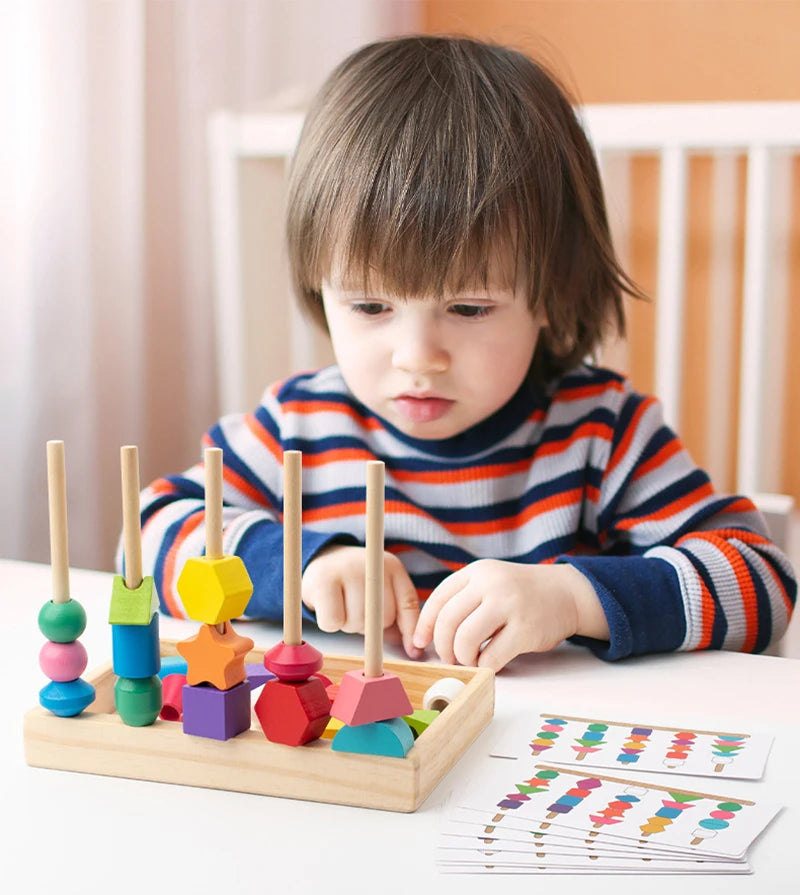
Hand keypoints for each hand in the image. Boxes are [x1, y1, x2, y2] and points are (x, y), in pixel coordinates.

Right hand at [302, 545, 422, 658]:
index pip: (408, 603)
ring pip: (357, 621)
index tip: (413, 651)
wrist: (323, 559)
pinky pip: (333, 622)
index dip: (410, 631)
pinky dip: (330, 624)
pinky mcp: (322, 581)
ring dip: (349, 625)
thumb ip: (399, 615)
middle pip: (382, 618)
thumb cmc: (356, 583)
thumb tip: (413, 650)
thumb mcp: (383, 590)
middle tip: (358, 612)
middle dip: (371, 626)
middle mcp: (371, 564)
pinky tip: (328, 608)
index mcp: (391, 566)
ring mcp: (347, 570)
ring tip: (343, 607)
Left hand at [412, 559, 607, 670]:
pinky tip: (490, 662)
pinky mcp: (526, 630)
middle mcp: (491, 584)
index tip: (420, 643)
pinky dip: (485, 665)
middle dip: (443, 646)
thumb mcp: (489, 581)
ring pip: (466, 639)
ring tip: (470, 660)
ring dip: (463, 657)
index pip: (438, 599)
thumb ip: (463, 598)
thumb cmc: (519, 593)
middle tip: (449, 657)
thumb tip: (428, 632)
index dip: (425, 625)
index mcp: (477, 572)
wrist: (565, 593)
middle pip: (448, 621)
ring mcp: (509, 605)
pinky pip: (492, 656)